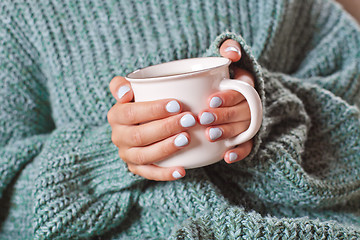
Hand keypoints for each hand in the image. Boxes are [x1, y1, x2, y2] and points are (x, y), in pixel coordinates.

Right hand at [108, 77, 195, 180]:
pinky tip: (182, 170)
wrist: (140, 121)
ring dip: (166, 148)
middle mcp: (118, 137)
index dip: (153, 110)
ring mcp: (127, 154)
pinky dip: (165, 174)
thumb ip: (121, 85)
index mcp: (116, 116)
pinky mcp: (137, 168)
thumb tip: (125, 93)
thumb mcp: (131, 89)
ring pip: (144, 155)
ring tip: (187, 139)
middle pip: (139, 135)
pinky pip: (150, 173)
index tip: (177, 104)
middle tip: (189, 120)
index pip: (131, 113)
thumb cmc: (141, 101)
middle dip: (166, 128)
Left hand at [198, 39, 254, 163]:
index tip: (210, 99)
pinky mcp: (247, 136)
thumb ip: (228, 48)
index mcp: (247, 84)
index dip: (228, 97)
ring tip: (210, 135)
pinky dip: (239, 152)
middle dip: (224, 116)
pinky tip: (226, 156)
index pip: (243, 90)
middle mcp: (251, 103)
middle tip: (204, 118)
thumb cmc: (217, 75)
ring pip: (244, 128)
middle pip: (242, 111)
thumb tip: (233, 53)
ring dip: (228, 132)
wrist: (219, 91)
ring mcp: (249, 120)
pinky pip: (248, 145)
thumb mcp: (223, 57)